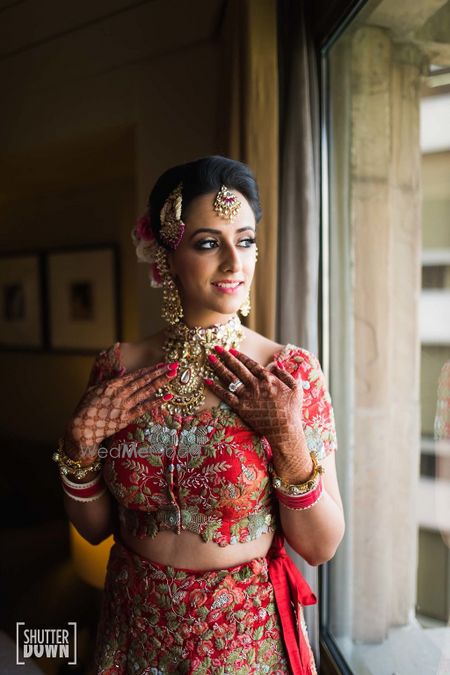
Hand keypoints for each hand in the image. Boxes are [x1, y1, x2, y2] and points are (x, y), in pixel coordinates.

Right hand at [63, 362, 177, 462]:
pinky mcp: (126, 418)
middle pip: (144, 380)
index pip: (135, 374)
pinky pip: (145, 408)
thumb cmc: (85, 408)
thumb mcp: (93, 389)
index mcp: (112, 384)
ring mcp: (124, 405)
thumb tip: (116, 371)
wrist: (81, 428)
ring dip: (161, 382)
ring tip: (173, 375)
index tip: (161, 363)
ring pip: (147, 391)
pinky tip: (167, 396)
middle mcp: (120, 392)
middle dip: (160, 372)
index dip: (150, 369)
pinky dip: (157, 402)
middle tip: (173, 365)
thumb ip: (106, 379)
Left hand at [205, 347, 303, 442]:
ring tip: (209, 359)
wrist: (285, 429)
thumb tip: (275, 364)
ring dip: (218, 367)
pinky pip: (225, 396)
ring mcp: (246, 396)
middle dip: (226, 356)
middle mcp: (255, 384)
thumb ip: (285, 374)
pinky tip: (207, 380)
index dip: (240, 355)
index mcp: (267, 378)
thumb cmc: (292, 409)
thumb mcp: (295, 387)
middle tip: (216, 347)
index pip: (251, 363)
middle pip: (237, 367)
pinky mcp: (241, 408)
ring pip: (229, 378)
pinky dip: (215, 388)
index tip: (231, 349)